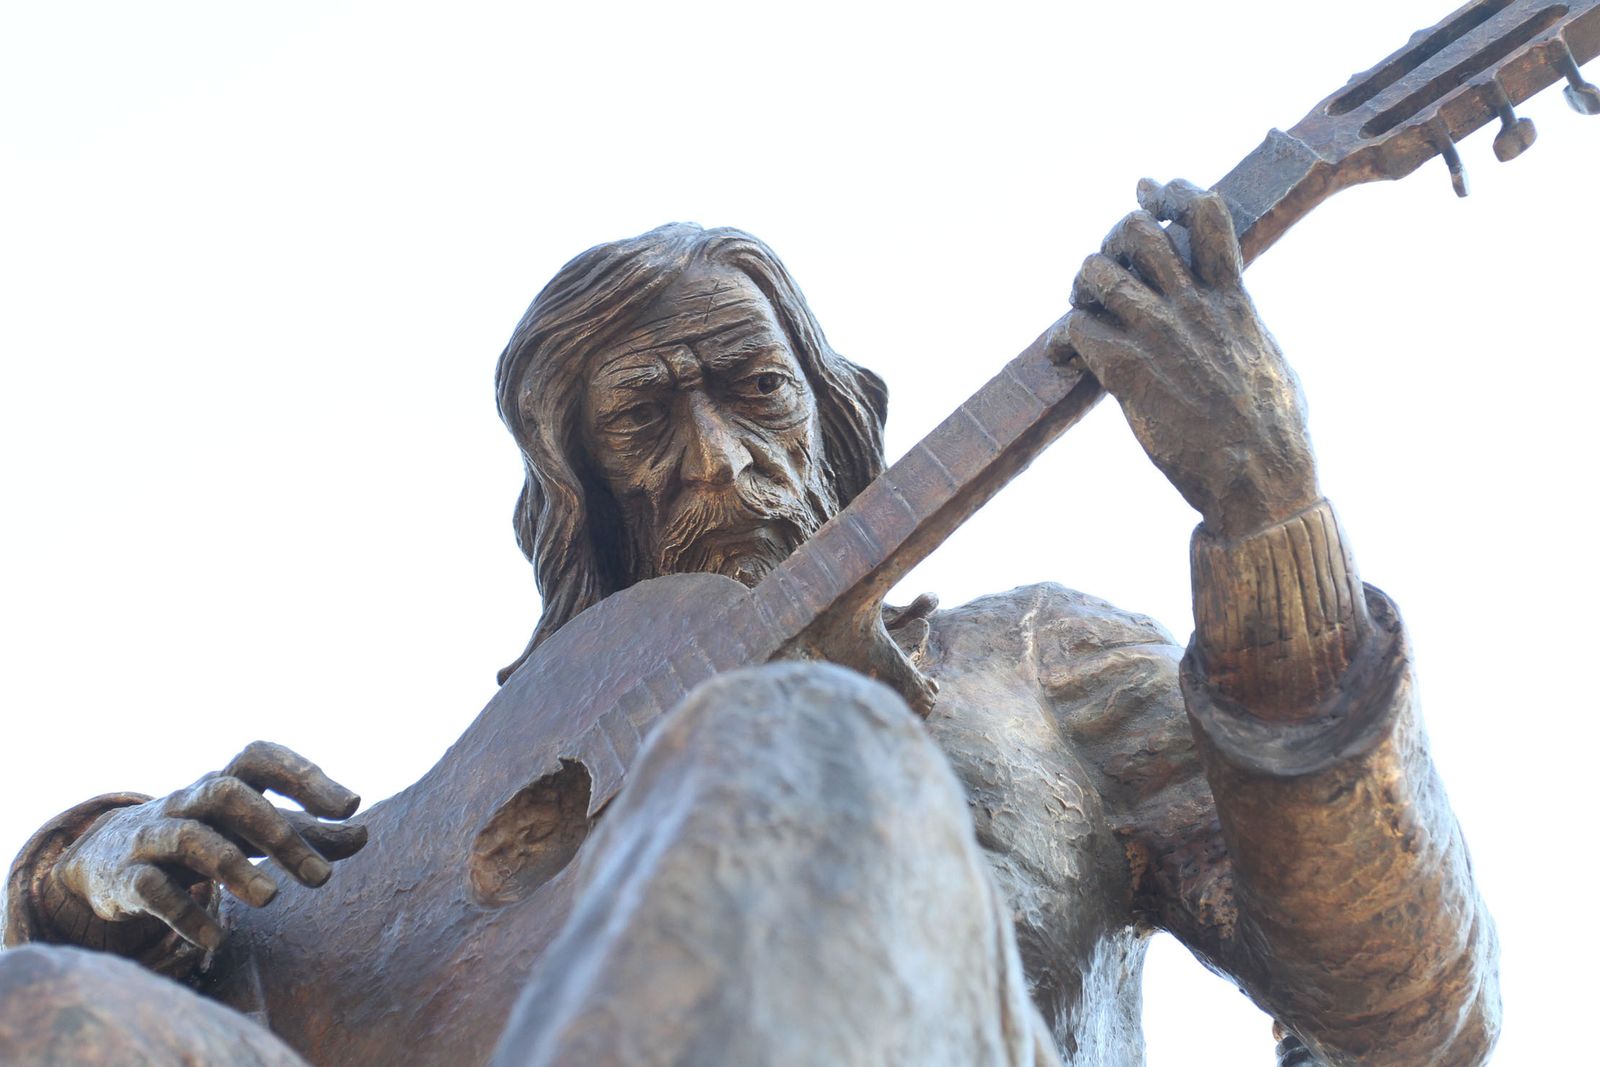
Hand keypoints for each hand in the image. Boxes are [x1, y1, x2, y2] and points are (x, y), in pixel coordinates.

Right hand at [50, 741, 365, 950]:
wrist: (107, 860)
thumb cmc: (203, 836)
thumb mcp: (252, 830)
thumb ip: (307, 832)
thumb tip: (364, 834)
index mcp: (224, 784)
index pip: (262, 759)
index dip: (305, 775)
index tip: (351, 806)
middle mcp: (188, 802)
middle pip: (230, 794)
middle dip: (278, 832)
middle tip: (322, 878)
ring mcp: (154, 837)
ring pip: (191, 838)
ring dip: (234, 869)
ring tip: (272, 899)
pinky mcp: (125, 878)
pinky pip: (151, 889)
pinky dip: (184, 913)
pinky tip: (215, 939)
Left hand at [1067, 179, 1319, 539]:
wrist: (1261, 478)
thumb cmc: (1274, 433)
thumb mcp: (1270, 360)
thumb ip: (1247, 329)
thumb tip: (1244, 325)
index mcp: (1234, 299)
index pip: (1207, 214)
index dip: (1173, 191)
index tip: (1150, 190)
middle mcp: (1194, 307)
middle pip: (1139, 231)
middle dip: (1113, 241)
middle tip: (1107, 272)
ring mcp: (1160, 335)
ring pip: (1097, 272)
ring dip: (1081, 287)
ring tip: (1082, 312)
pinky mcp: (1128, 371)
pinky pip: (1074, 329)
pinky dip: (1059, 340)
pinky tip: (1063, 359)